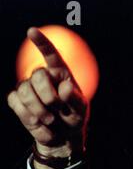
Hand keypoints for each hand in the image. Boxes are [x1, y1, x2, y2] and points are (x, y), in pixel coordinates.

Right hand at [7, 27, 88, 168]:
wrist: (62, 137)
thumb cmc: (74, 118)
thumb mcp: (81, 110)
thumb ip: (75, 99)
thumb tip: (65, 88)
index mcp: (61, 73)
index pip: (51, 55)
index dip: (42, 43)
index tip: (31, 31)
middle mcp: (43, 76)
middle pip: (37, 76)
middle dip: (48, 96)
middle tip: (57, 110)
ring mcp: (28, 87)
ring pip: (24, 90)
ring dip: (38, 109)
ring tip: (51, 120)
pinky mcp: (17, 100)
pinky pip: (16, 103)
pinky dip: (29, 117)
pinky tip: (41, 125)